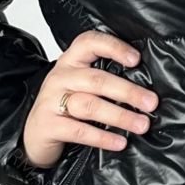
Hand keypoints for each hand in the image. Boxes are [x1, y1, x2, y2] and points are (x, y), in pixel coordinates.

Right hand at [21, 30, 157, 169]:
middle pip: (97, 79)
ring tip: (141, 125)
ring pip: (90, 105)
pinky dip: (102, 137)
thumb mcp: (80, 87)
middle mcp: (60, 77)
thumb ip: (103, 81)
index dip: (113, 47)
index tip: (136, 59)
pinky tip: (119, 142)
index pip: (89, 43)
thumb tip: (144, 89)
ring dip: (120, 116)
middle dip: (128, 91)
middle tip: (151, 103)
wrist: (33, 136)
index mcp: (70, 62)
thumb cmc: (64, 108)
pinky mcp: (47, 125)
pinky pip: (79, 130)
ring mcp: (50, 100)